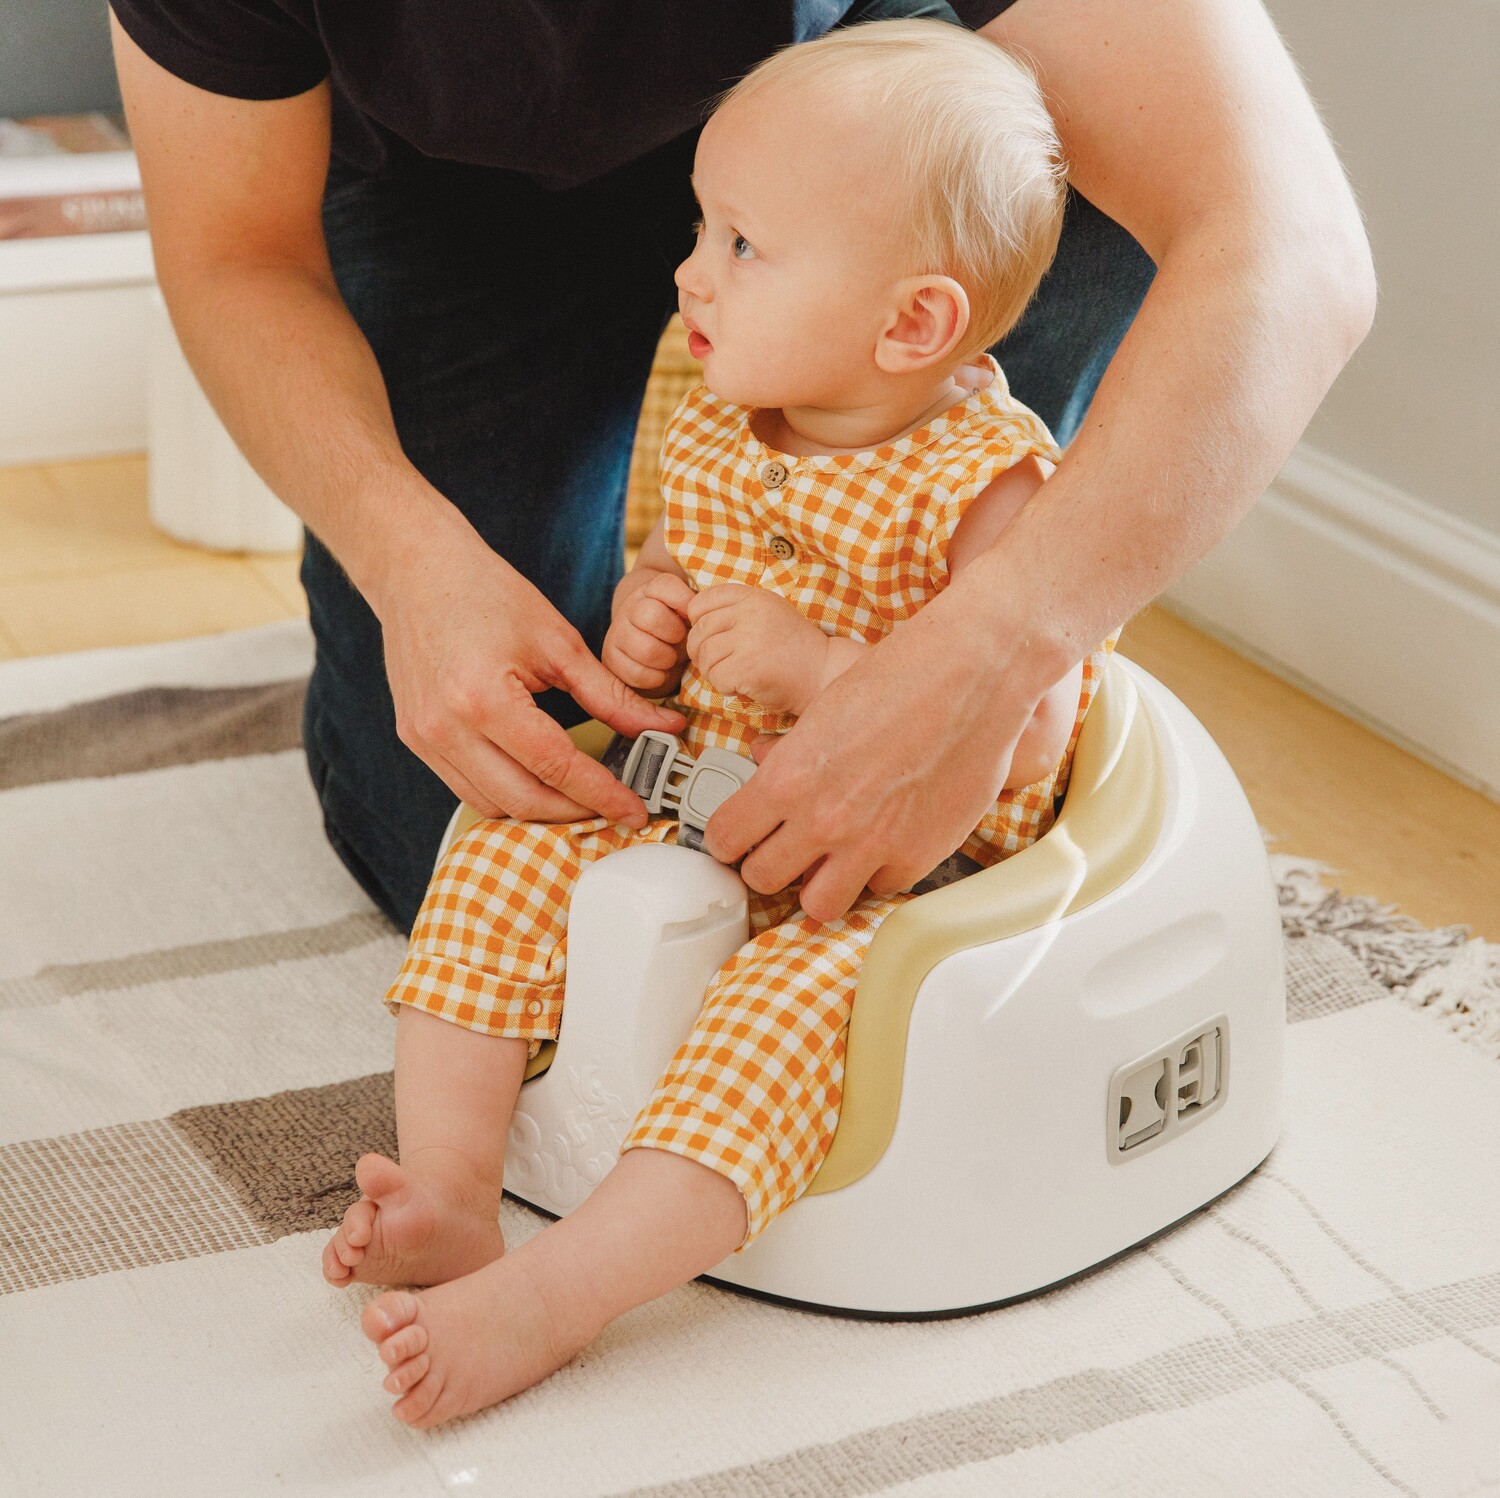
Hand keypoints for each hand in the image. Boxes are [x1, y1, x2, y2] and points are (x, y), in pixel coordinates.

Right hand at [373, 513, 684, 823]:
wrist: (418, 570)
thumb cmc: (486, 593)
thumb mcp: (558, 642)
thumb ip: (611, 695)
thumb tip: (665, 729)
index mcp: (483, 698)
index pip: (555, 766)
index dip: (601, 794)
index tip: (635, 810)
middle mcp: (445, 727)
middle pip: (522, 800)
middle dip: (575, 811)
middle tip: (615, 806)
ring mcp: (424, 738)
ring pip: (492, 805)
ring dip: (541, 809)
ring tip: (582, 795)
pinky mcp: (416, 739)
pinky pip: (468, 788)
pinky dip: (508, 794)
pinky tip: (540, 780)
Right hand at [602, 572, 693, 694]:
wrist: (650, 649)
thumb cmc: (676, 629)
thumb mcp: (687, 614)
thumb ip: (697, 609)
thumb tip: (701, 618)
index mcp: (650, 590)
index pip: (665, 585)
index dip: (684, 601)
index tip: (691, 617)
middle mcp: (629, 608)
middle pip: (652, 616)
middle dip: (675, 634)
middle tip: (680, 640)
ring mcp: (616, 633)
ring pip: (646, 649)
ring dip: (667, 659)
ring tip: (671, 658)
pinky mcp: (611, 659)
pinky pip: (638, 673)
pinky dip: (656, 678)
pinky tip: (660, 672)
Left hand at [686, 584, 828, 714]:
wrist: (823, 673)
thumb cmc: (792, 649)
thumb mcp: (767, 614)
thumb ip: (736, 610)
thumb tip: (692, 619)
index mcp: (753, 596)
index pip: (702, 601)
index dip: (697, 621)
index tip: (709, 637)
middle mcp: (750, 612)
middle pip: (699, 631)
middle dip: (701, 652)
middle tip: (718, 664)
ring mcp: (749, 639)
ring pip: (704, 655)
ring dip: (712, 671)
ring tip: (732, 676)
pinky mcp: (748, 667)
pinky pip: (716, 677)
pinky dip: (724, 687)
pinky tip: (741, 686)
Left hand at [702, 588, 1052, 920]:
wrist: (973, 676)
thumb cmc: (902, 678)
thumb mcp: (822, 709)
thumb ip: (790, 754)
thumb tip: (764, 764)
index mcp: (789, 778)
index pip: (726, 839)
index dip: (728, 839)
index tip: (737, 838)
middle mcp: (824, 820)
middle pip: (763, 878)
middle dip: (767, 864)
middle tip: (781, 850)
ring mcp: (872, 846)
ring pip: (817, 905)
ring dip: (818, 885)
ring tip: (828, 863)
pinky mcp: (917, 857)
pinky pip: (879, 889)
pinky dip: (877, 874)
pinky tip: (882, 847)